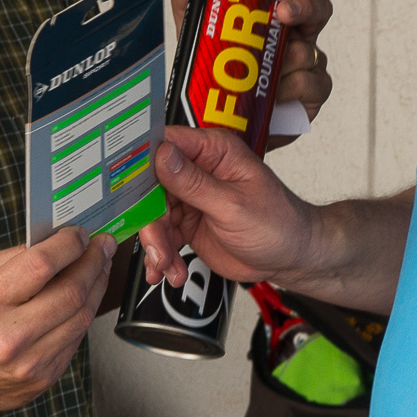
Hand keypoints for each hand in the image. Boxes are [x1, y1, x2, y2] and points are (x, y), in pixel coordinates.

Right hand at [0, 227, 115, 416]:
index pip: (40, 265)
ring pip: (81, 317)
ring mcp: (28, 363)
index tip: (79, 234)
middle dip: (93, 262)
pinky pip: (76, 339)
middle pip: (70, 291)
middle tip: (101, 246)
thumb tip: (55, 241)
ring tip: (99, 268)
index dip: (69, 244)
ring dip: (96, 286)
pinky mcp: (42, 379)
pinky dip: (83, 314)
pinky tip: (83, 298)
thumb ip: (12, 258)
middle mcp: (6, 337)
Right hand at [141, 126, 320, 286]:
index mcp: (213, 152)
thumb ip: (194, 182)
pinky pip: (162, 236)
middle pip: (151, 186)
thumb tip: (161, 156)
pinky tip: (166, 272)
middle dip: (149, 220)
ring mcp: (190, 197)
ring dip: (156, 245)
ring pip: (153, 215)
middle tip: (156, 247)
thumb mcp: (234, 205)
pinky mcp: (187, 223)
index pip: (166, 144)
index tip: (124, 186)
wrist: (292, 257)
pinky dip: (161, 257)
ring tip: (167, 267)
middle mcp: (198, 170)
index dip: (141, 162)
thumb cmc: (279, 223)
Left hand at [171, 0, 332, 134]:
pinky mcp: (313, 94)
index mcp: (280, 18)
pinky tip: (276, 94)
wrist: (226, 125)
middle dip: (305, 7)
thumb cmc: (222, 78)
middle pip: (320, 11)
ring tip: (260, 73)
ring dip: (283, 61)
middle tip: (284, 13)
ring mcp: (309, 66)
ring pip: (307, 51)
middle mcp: (299, 37)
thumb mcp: (200, 40)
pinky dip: (290, 87)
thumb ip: (191, 5)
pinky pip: (309, 83)